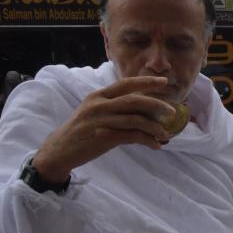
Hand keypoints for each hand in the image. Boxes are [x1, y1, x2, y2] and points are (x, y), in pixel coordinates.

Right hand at [32, 76, 175, 183]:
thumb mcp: (94, 112)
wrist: (59, 151)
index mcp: (98, 95)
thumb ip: (113, 106)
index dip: (146, 82)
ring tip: (165, 135)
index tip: (164, 81)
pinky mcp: (104, 137)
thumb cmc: (81, 131)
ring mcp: (101, 121)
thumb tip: (143, 105)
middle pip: (134, 100)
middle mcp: (99, 105)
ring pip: (136, 119)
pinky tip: (155, 145)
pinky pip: (132, 136)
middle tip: (172, 112)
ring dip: (155, 127)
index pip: (125, 84)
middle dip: (157, 104)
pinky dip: (147, 140)